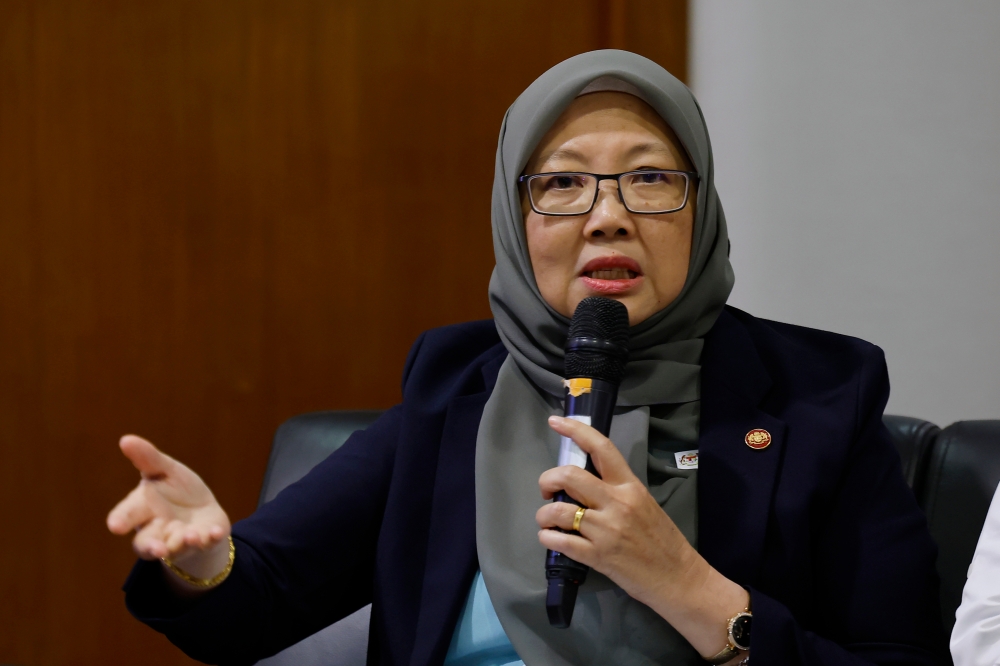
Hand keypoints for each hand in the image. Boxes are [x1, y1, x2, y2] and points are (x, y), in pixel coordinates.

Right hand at [107, 435, 230, 582]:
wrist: (201, 511)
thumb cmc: (175, 489)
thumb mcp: (164, 470)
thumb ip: (148, 459)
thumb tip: (125, 439)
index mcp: (143, 509)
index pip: (127, 515)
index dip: (121, 520)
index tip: (115, 526)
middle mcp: (157, 530)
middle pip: (147, 543)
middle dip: (152, 546)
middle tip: (159, 549)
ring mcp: (180, 540)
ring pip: (176, 548)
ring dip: (183, 542)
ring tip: (191, 535)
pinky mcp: (204, 541)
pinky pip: (207, 543)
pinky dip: (211, 538)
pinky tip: (215, 532)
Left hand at [536, 415, 747, 660]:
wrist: (680, 578)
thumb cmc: (663, 541)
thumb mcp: (644, 505)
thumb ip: (616, 492)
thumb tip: (584, 483)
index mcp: (630, 486)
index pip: (601, 448)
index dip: (575, 431)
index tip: (555, 421)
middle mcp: (617, 503)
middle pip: (569, 476)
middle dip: (548, 479)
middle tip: (547, 490)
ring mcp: (606, 530)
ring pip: (558, 510)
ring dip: (544, 515)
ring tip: (548, 521)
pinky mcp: (598, 556)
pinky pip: (560, 541)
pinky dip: (547, 537)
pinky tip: (551, 538)